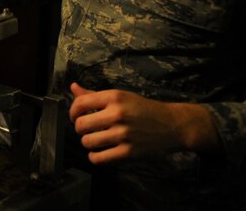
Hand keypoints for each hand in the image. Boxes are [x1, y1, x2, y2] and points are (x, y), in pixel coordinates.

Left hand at [69, 82, 221, 163]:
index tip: (75, 117)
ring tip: (95, 140)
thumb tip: (73, 88)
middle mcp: (117, 114)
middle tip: (88, 130)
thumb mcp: (121, 96)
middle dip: (80, 129)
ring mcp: (123, 134)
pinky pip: (99, 158)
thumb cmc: (144, 109)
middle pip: (81, 125)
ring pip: (88, 142)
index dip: (72, 112)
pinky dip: (94, 157)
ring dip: (88, 143)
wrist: (173, 125)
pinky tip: (99, 153)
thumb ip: (94, 94)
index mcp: (114, 97)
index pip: (80, 104)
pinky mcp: (129, 152)